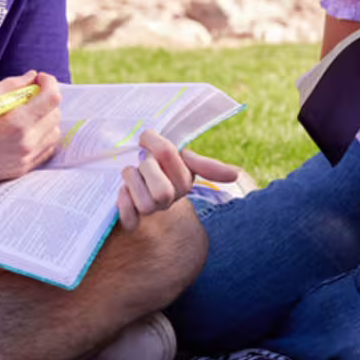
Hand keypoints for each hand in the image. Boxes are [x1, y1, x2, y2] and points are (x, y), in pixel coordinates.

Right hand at [0, 71, 62, 189]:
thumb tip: (31, 76)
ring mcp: (25, 159)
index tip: (40, 79)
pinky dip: (42, 136)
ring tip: (27, 114)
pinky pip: (46, 149)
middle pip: (55, 115)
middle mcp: (26, 143)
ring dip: (46, 119)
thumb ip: (11, 85)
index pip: (51, 98)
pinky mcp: (22, 170)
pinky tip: (25, 131)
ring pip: (54, 133)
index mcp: (17, 123)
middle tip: (31, 95)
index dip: (49, 83)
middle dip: (47, 100)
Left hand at [114, 130, 241, 230]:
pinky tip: (122, 191)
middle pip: (163, 193)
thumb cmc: (156, 166)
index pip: (170, 158)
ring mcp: (152, 211)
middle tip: (141, 161)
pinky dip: (124, 203)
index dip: (156, 146)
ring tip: (131, 174)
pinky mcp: (133, 221)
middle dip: (146, 169)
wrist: (130, 182)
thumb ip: (204, 164)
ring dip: (132, 182)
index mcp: (185, 180)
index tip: (146, 138)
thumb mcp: (179, 158)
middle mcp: (171, 198)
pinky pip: (130, 219)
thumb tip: (236, 175)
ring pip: (146, 205)